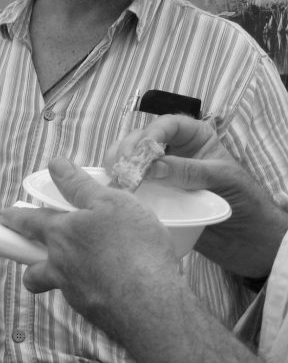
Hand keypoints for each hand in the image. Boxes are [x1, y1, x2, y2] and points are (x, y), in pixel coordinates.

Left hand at [0, 157, 179, 325]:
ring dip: (58, 282)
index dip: (14, 218)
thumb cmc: (133, 247)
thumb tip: (55, 164)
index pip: (28, 223)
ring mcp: (75, 295)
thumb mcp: (110, 203)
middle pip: (33, 269)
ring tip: (80, 274)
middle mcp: (59, 267)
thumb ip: (80, 185)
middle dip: (28, 262)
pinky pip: (86, 301)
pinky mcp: (95, 314)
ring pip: (57, 288)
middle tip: (30, 256)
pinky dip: (93, 293)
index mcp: (60, 235)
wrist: (152, 306)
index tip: (2, 217)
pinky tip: (115, 288)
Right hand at [106, 115, 287, 277]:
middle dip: (129, 151)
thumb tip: (152, 167)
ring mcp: (159, 172)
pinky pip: (129, 182)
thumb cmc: (244, 201)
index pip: (168, 125)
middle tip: (125, 169)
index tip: (143, 152)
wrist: (245, 238)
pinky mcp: (150, 193)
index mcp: (195, 138)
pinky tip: (116, 190)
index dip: (152, 134)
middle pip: (141, 139)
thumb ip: (188, 171)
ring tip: (118, 180)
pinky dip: (119, 183)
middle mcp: (173, 150)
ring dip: (118, 165)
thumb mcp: (221, 179)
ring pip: (128, 158)